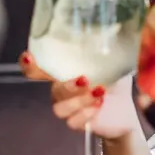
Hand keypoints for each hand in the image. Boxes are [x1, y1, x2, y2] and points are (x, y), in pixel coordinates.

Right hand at [19, 51, 139, 139]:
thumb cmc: (116, 81)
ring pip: (59, 107)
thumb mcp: (113, 62)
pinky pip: (71, 122)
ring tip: (99, 93)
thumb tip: (110, 31)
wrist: (125, 111)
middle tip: (85, 79)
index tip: (29, 57)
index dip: (29, 64)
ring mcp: (68, 107)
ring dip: (79, 100)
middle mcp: (62, 90)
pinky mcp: (76, 123)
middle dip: (67, 85)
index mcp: (65, 71)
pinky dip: (85, 114)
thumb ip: (106, 50)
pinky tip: (99, 106)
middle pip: (52, 89)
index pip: (38, 68)